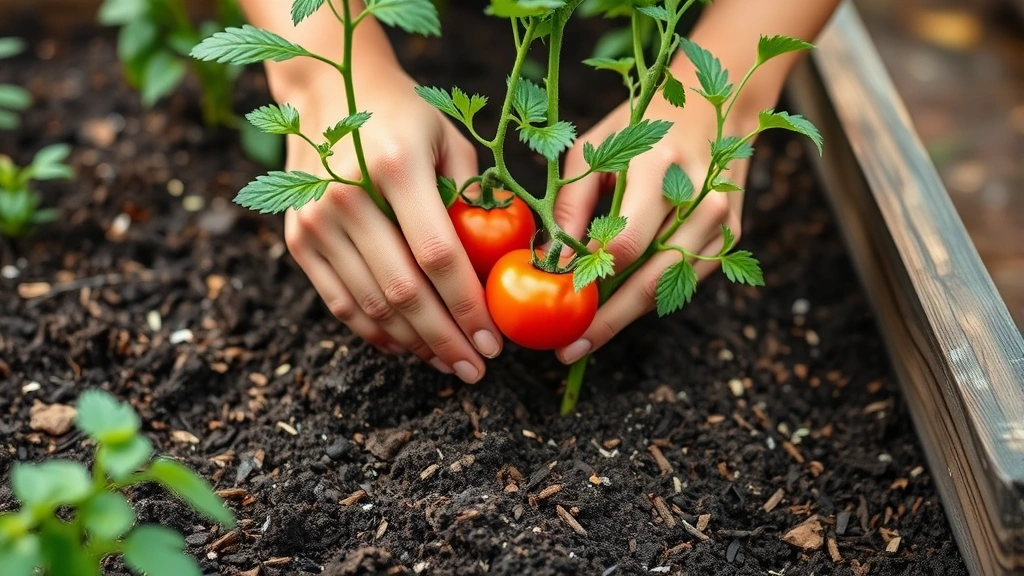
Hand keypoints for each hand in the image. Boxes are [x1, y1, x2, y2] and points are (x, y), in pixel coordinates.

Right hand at [280, 68, 501, 382]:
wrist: (325, 92)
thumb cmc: (404, 117)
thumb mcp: (450, 141)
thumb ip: (475, 199)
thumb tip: (505, 265)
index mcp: (396, 167)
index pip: (439, 256)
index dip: (468, 306)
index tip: (494, 340)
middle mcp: (347, 196)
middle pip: (402, 292)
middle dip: (445, 340)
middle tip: (476, 368)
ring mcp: (315, 220)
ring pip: (370, 306)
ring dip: (413, 344)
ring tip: (447, 363)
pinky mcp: (298, 238)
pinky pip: (339, 302)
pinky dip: (374, 332)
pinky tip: (405, 347)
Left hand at [552, 88, 758, 364]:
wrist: (718, 103)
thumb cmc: (642, 123)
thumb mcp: (596, 148)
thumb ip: (571, 204)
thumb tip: (550, 261)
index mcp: (659, 168)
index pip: (625, 244)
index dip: (589, 279)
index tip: (555, 302)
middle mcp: (699, 198)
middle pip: (651, 280)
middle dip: (607, 319)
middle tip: (568, 349)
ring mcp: (721, 220)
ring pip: (670, 288)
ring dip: (627, 317)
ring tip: (586, 338)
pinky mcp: (731, 235)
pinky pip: (687, 280)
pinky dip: (652, 297)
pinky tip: (619, 308)